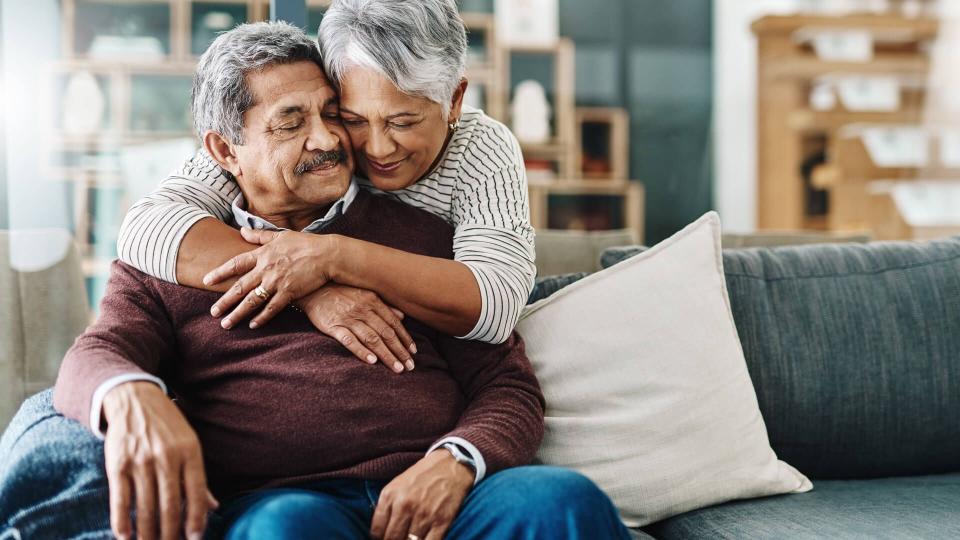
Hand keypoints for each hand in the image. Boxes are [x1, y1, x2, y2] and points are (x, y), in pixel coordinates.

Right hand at [102, 382, 217, 539]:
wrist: (134, 399)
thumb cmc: (167, 426)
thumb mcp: (190, 444)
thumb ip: (198, 477)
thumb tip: (213, 507)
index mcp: (190, 452)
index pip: (197, 493)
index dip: (196, 520)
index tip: (194, 539)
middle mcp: (167, 458)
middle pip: (170, 506)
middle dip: (171, 533)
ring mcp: (141, 461)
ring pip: (146, 508)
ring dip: (148, 533)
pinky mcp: (118, 464)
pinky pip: (121, 500)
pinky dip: (122, 522)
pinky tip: (125, 536)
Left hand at [204, 228, 337, 329]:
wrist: (326, 255)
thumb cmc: (305, 244)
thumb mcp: (280, 235)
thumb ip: (259, 236)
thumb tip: (242, 231)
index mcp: (262, 254)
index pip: (236, 264)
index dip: (220, 272)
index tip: (206, 280)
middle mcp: (266, 269)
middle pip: (240, 287)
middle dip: (225, 301)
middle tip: (213, 312)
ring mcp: (277, 282)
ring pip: (252, 301)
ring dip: (238, 313)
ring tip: (226, 323)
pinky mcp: (289, 292)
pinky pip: (272, 308)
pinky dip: (262, 317)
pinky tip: (252, 325)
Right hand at [299, 284, 416, 372]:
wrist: (312, 288)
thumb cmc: (341, 292)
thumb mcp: (364, 293)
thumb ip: (384, 305)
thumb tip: (402, 316)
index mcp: (373, 301)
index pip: (394, 323)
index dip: (405, 338)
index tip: (413, 352)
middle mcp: (363, 310)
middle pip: (386, 333)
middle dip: (400, 351)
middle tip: (410, 366)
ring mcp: (348, 318)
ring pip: (372, 339)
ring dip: (386, 355)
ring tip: (397, 368)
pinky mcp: (333, 326)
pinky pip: (349, 340)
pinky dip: (361, 351)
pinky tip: (372, 361)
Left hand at [371, 449, 474, 539]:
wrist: (451, 464)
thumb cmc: (423, 475)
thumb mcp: (397, 484)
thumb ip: (387, 505)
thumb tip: (381, 529)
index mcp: (390, 495)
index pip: (376, 530)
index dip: (379, 537)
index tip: (384, 537)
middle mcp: (405, 505)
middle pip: (391, 538)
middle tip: (398, 538)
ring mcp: (423, 515)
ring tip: (410, 539)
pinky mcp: (441, 521)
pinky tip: (423, 539)